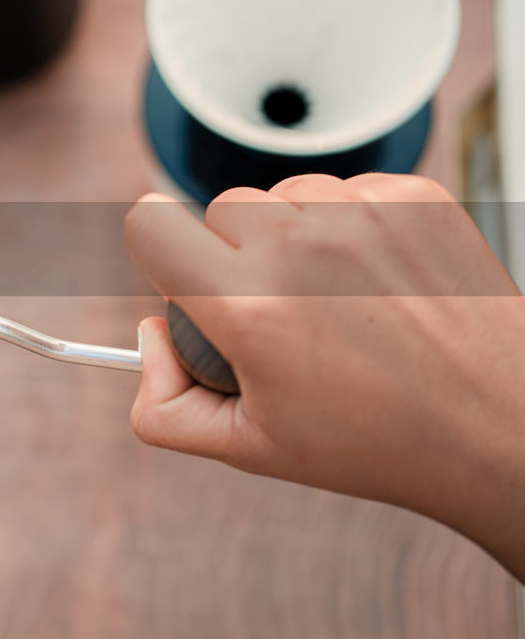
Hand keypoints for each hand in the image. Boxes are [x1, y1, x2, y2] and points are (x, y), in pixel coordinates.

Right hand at [124, 173, 524, 580]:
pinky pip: (345, 189)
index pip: (150, 226)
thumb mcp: (249, 449)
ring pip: (284, 194)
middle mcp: (303, 247)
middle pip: (219, 208)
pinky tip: (376, 280)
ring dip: (292, 234)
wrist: (503, 428)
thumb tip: (150, 334)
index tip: (181, 272)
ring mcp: (363, 213)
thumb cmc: (379, 443)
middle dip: (233, 253)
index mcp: (251, 309)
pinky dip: (349, 226)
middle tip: (277, 312)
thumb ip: (162, 406)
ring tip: (335, 299)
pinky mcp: (412, 196)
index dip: (157, 249)